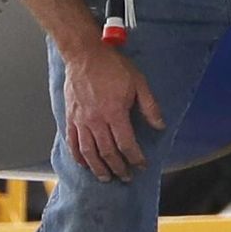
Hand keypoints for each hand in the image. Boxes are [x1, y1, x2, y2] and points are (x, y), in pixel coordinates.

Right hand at [62, 44, 165, 181]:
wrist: (84, 54)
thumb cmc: (111, 66)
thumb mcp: (138, 82)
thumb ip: (150, 106)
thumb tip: (160, 125)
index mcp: (115, 112)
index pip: (126, 144)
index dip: (135, 158)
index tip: (141, 165)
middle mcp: (96, 120)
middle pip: (108, 153)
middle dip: (119, 168)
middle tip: (126, 176)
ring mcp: (81, 120)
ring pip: (89, 152)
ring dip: (98, 168)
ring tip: (106, 177)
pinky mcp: (70, 117)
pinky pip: (72, 142)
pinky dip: (78, 156)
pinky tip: (84, 164)